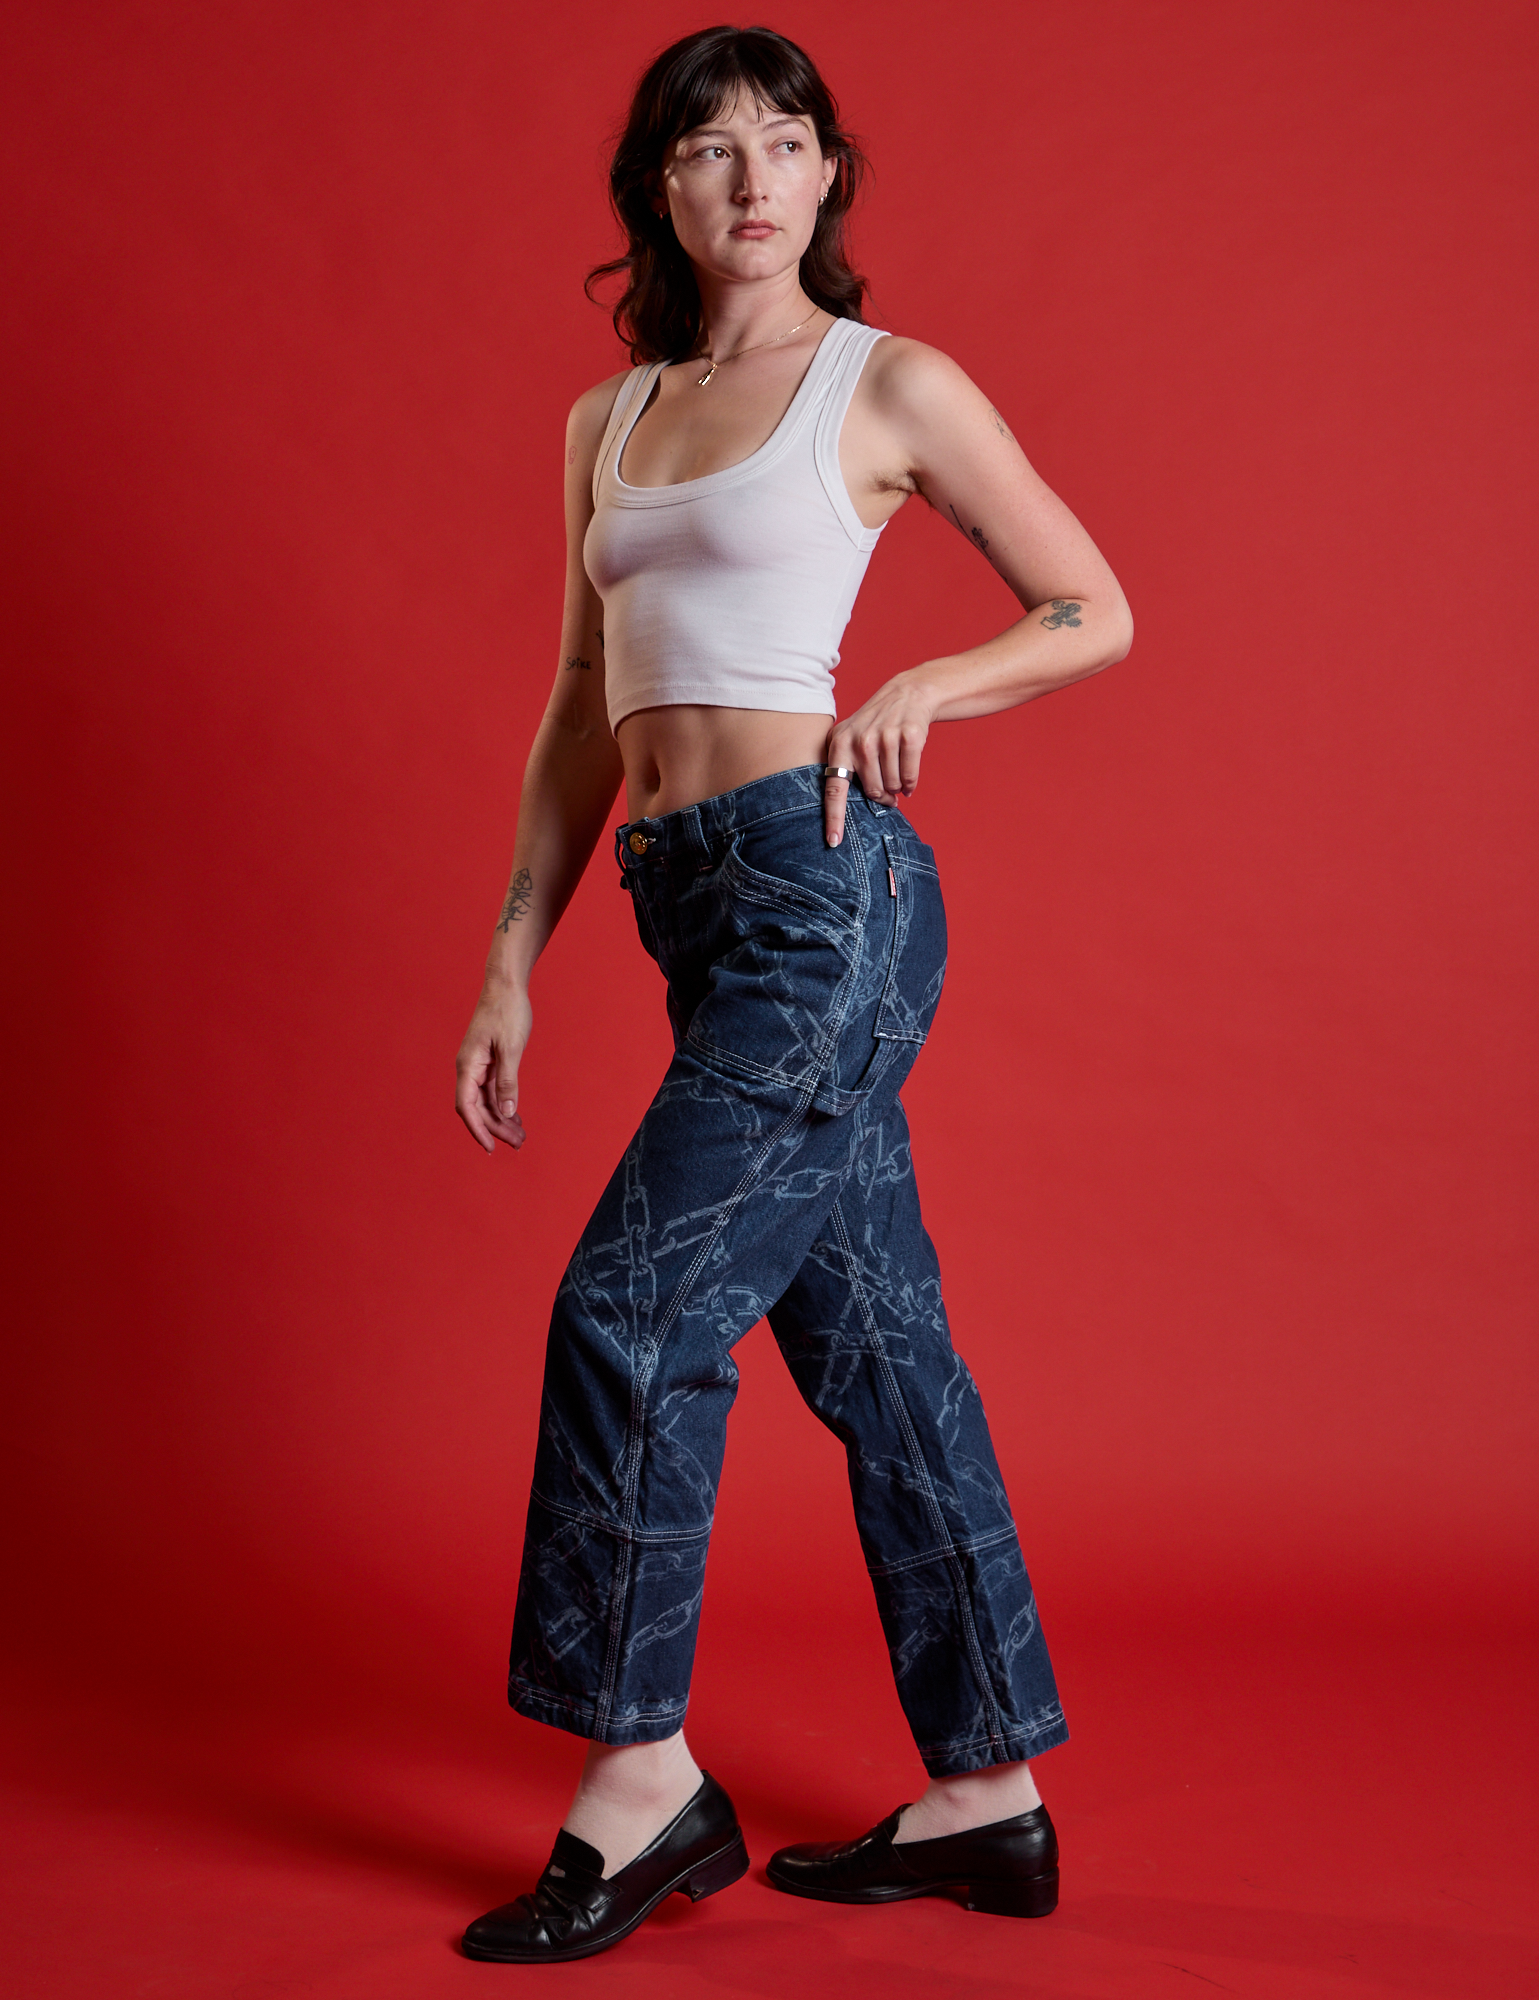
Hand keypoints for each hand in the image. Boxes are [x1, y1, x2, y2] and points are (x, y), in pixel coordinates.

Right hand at [455, 982, 533, 1153]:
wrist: (507, 985)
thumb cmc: (507, 1011)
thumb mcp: (511, 1048)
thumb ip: (508, 1082)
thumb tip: (506, 1112)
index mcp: (468, 1065)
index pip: (467, 1106)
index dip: (477, 1129)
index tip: (490, 1148)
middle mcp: (469, 1068)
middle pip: (478, 1108)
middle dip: (496, 1128)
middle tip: (518, 1144)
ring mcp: (479, 1066)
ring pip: (486, 1101)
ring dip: (501, 1119)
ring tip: (520, 1136)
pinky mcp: (489, 1062)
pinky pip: (493, 1090)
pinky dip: (504, 1104)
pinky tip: (516, 1117)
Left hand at [823, 671, 935, 845]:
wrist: (906, 695)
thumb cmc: (875, 727)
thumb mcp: (851, 739)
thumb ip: (846, 770)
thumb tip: (850, 814)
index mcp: (840, 743)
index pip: (834, 788)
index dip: (834, 817)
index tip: (833, 842)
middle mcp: (860, 740)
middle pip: (872, 791)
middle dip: (881, 796)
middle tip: (886, 790)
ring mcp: (886, 737)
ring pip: (892, 786)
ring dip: (897, 787)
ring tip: (896, 774)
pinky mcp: (910, 737)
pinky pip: (910, 777)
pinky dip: (911, 782)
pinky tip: (909, 777)